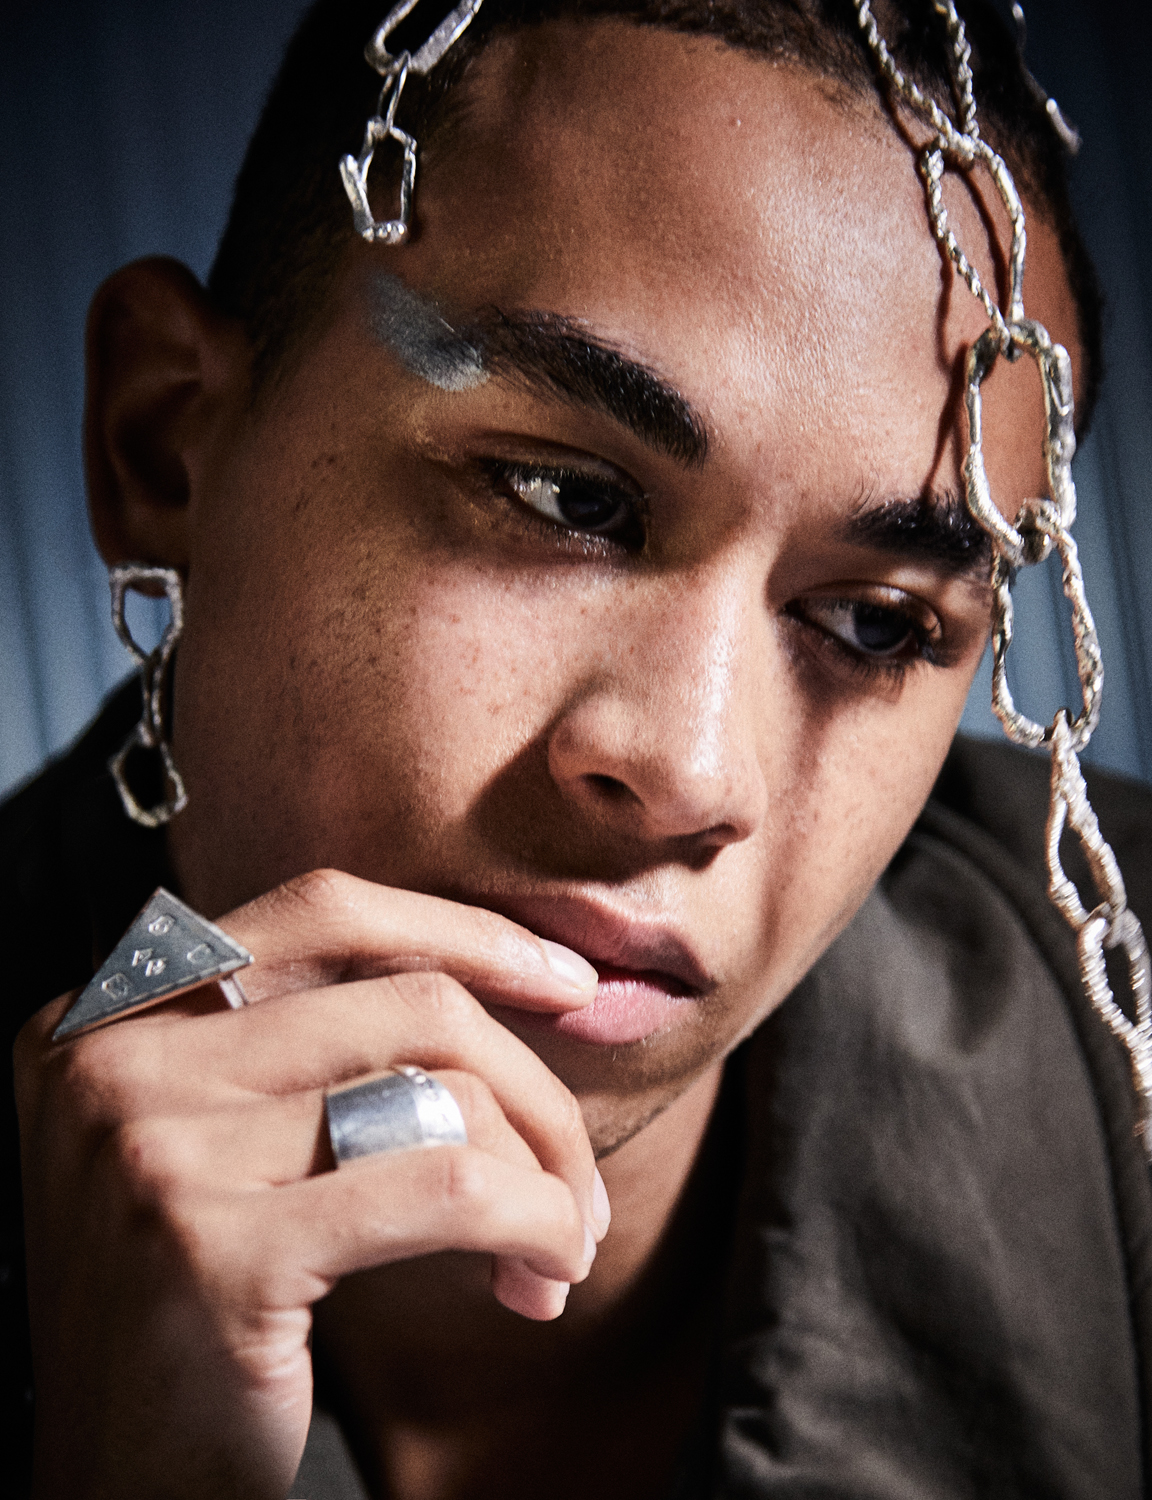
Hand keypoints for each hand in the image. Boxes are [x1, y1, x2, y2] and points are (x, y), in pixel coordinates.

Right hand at [14, 869, 608, 1498]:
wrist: (117, 1488)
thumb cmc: (199, 1305)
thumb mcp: (220, 1142)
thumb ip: (309, 1046)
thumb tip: (512, 974)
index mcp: (110, 1012)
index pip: (324, 911)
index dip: (463, 931)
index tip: (564, 978)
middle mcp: (114, 1061)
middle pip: (409, 1003)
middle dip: (534, 1086)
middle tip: (577, 1174)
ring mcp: (155, 1150)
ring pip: (443, 1092)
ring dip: (544, 1170)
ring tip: (558, 1243)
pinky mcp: (215, 1250)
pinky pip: (447, 1191)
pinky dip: (532, 1223)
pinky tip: (541, 1279)